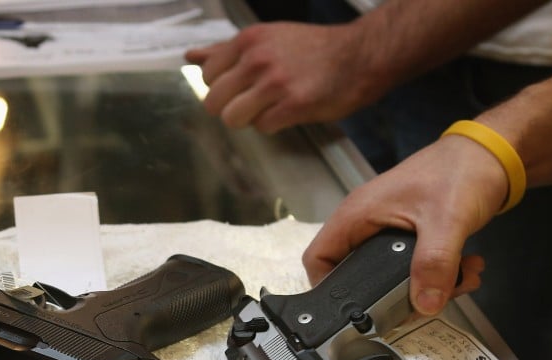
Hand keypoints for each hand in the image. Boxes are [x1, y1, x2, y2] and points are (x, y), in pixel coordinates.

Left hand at [185, 22, 381, 133]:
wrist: (359, 55)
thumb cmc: (312, 49)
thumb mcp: (266, 39)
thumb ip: (226, 51)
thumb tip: (191, 56)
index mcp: (248, 41)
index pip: (207, 77)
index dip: (223, 88)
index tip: (242, 87)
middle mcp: (257, 58)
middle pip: (214, 102)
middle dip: (231, 108)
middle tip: (255, 103)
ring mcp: (275, 82)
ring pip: (233, 118)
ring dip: (249, 120)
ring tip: (270, 108)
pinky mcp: (293, 104)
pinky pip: (262, 128)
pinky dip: (274, 125)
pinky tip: (290, 111)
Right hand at [302, 135, 510, 314]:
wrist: (491, 153)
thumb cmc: (459, 172)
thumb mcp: (445, 221)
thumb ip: (434, 265)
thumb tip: (425, 305)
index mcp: (356, 215)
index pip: (318, 258)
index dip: (326, 288)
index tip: (353, 310)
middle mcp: (366, 224)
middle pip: (355, 274)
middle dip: (390, 295)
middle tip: (422, 301)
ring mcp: (387, 228)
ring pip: (389, 274)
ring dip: (425, 285)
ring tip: (459, 282)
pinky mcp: (411, 233)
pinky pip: (414, 266)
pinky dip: (440, 273)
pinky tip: (467, 269)